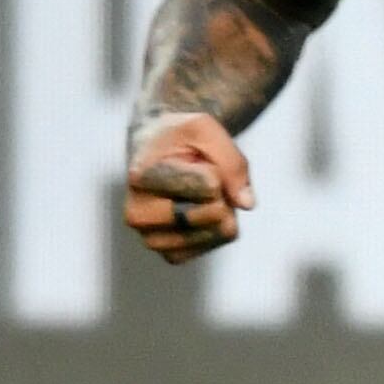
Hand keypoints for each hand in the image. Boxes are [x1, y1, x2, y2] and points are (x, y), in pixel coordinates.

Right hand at [126, 111, 255, 261]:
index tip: (191, 159)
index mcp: (141, 178)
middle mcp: (139, 214)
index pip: (209, 186)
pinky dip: (220, 224)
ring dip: (223, 208)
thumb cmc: (179, 137)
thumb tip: (245, 204)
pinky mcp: (169, 254)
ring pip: (219, 231)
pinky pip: (216, 243)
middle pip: (215, 212)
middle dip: (221, 191)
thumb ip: (231, 161)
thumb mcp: (204, 128)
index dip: (215, 169)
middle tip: (198, 176)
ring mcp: (152, 239)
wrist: (154, 153)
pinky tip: (202, 209)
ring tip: (198, 191)